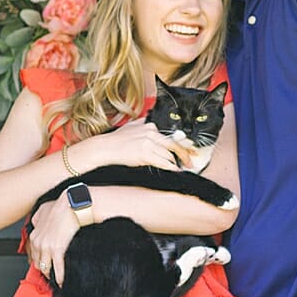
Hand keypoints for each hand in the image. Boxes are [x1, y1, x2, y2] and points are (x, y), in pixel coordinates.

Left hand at [25, 193, 77, 285]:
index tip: (43, 265)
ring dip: (52, 276)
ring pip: (47, 268)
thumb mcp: (43, 209)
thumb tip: (36, 224)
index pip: (33, 254)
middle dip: (44, 270)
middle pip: (38, 263)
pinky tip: (63, 282)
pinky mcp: (58, 250)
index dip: (38, 261)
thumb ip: (37, 218)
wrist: (72, 206)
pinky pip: (58, 269)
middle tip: (50, 274)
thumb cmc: (61, 206)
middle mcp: (38, 243)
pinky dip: (60, 277)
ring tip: (57, 280)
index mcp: (34, 235)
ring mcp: (47, 248)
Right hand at [82, 120, 196, 170]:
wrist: (105, 147)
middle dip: (185, 154)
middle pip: (174, 144)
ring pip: (169, 154)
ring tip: (183, 168)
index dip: (182, 144)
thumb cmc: (117, 140)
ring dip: (177, 163)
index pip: (170, 135)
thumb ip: (145, 125)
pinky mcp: (145, 153)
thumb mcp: (133, 126)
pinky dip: (171, 167)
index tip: (190, 150)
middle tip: (191, 161)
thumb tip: (156, 128)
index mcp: (150, 126)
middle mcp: (150, 132)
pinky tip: (176, 171)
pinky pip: (163, 162)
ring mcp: (148, 142)